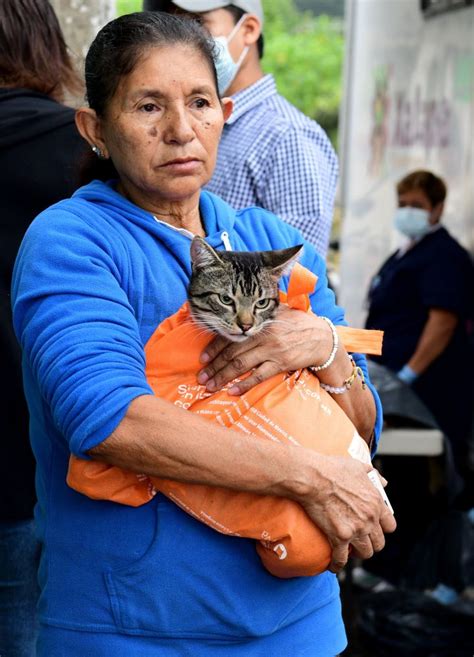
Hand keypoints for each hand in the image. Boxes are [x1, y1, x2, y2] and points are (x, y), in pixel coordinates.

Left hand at [198, 306, 332, 394]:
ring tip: (210, 386)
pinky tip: (232, 392)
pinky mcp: (281, 363)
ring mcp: (272, 350)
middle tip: (201, 378)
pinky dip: (244, 385)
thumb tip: (235, 319)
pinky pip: (259, 376)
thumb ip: (257, 315)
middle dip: (214, 366)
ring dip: (223, 377)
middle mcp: (263, 336)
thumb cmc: (296, 324)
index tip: (202, 359)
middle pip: (232, 352)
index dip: (214, 348)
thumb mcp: (276, 312)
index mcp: (259, 323)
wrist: (321, 337)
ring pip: (241, 365)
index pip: (231, 335)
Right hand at [294, 455, 395, 572]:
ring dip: (358, 553)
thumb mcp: (358, 466)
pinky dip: (337, 565)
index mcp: (376, 502)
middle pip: (379, 543)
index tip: (374, 529)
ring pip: (365, 553)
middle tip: (361, 541)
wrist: (313, 477)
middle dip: (371, 543)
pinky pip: (342, 559)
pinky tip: (334, 566)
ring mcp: (356, 530)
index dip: (382, 529)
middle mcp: (370, 519)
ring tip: (350, 551)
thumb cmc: (333, 468)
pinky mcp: (339, 537)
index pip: (390, 526)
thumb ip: (374, 475)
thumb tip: (384, 483)